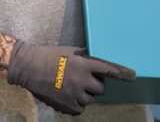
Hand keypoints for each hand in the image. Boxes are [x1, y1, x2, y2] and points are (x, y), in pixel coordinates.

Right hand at [6, 42, 135, 115]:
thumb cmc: (47, 56)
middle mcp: (81, 80)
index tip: (133, 76)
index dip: (122, 73)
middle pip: (100, 89)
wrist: (27, 67)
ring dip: (84, 94)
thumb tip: (98, 60)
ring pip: (90, 99)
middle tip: (83, 80)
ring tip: (71, 87)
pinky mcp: (67, 105)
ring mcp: (74, 94)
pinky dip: (76, 103)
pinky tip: (66, 94)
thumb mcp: (68, 50)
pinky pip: (80, 108)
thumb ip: (85, 57)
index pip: (108, 70)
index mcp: (83, 64)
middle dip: (94, 85)